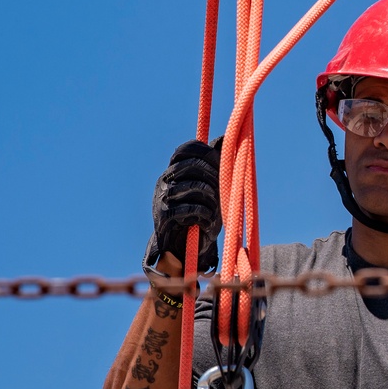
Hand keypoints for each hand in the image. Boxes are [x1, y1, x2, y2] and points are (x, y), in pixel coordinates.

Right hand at [144, 138, 222, 276]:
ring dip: (211, 202)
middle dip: (214, 179)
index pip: (187, 149)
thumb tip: (224, 138)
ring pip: (195, 188)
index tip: (220, 166)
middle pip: (193, 166)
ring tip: (213, 213)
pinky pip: (191, 209)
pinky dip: (204, 216)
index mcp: (174, 170)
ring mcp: (163, 197)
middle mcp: (165, 180)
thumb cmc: (199, 216)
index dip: (206, 153)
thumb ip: (215, 165)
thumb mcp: (211, 189)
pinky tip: (206, 222)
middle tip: (220, 194)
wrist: (181, 250)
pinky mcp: (164, 216)